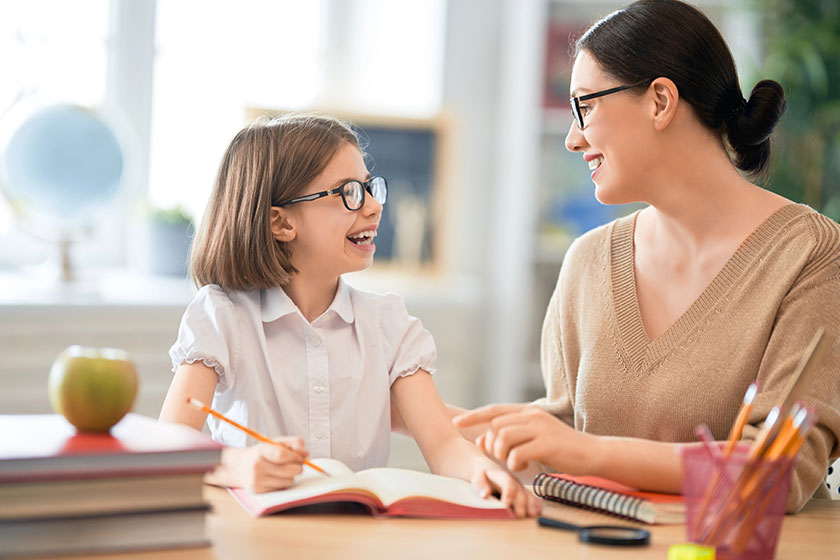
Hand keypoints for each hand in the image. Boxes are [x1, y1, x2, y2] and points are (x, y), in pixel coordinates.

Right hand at [218, 436, 308, 492]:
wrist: (238, 466)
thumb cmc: (261, 453)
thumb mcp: (274, 443)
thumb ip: (293, 443)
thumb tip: (306, 453)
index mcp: (261, 450)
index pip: (282, 455)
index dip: (296, 456)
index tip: (301, 456)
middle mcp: (257, 466)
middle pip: (289, 470)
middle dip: (298, 467)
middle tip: (297, 464)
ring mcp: (257, 480)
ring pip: (288, 481)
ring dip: (291, 476)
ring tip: (283, 470)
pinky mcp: (258, 490)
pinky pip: (281, 488)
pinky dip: (283, 482)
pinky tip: (276, 477)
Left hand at [456, 404, 591, 473]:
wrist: (591, 453)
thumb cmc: (559, 448)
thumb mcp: (532, 440)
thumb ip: (509, 438)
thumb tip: (480, 440)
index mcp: (528, 412)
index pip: (494, 410)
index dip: (473, 416)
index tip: (455, 423)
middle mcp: (532, 415)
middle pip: (496, 425)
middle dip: (491, 444)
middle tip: (501, 457)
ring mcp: (540, 428)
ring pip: (504, 437)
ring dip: (502, 454)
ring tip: (513, 463)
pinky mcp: (547, 443)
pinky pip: (518, 453)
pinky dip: (515, 463)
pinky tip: (523, 467)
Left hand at [470, 461, 541, 517]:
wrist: (488, 469)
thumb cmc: (482, 475)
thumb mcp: (477, 477)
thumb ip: (480, 486)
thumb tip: (485, 495)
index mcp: (502, 476)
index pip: (508, 483)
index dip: (508, 495)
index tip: (506, 506)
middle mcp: (513, 481)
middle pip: (520, 492)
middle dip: (520, 504)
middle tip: (519, 516)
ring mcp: (519, 487)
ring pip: (528, 495)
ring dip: (531, 505)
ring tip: (532, 515)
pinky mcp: (522, 492)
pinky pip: (531, 497)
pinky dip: (536, 504)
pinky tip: (538, 511)